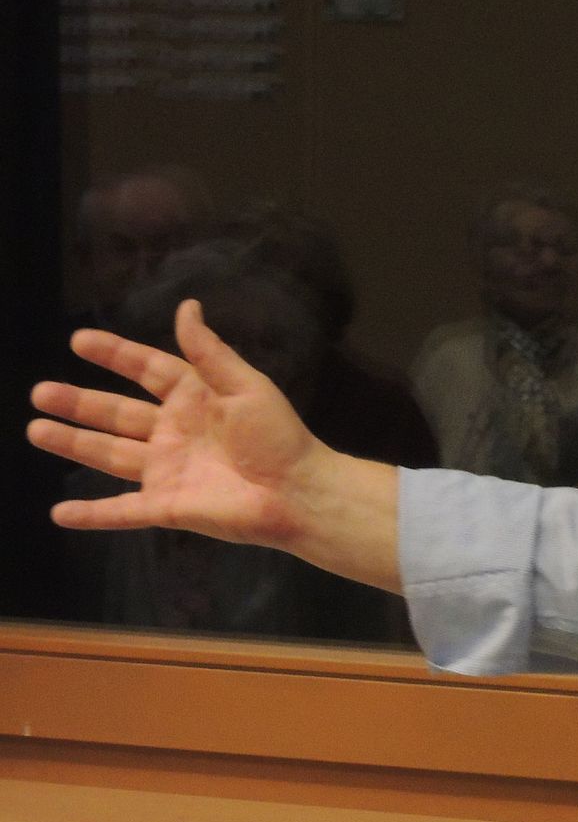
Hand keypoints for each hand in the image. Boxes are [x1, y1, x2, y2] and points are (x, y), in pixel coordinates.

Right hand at [28, 299, 326, 549]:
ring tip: (35, 429)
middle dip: (78, 402)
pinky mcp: (167, 507)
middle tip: (39, 391)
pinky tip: (59, 512)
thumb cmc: (278, 436)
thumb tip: (187, 306)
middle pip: (117, 413)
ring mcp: (168, 470)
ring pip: (109, 455)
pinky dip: (91, 514)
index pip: (147, 370)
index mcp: (196, 398)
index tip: (79, 340)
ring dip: (73, 443)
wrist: (299, 492)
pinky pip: (121, 511)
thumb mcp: (245, 386)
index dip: (115, 355)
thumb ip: (210, 352)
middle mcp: (175, 432)